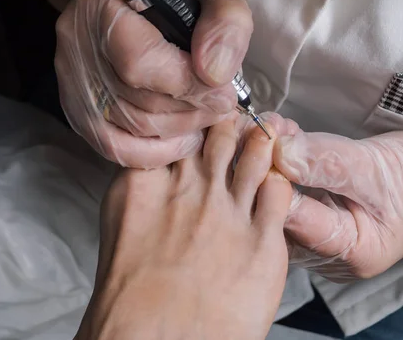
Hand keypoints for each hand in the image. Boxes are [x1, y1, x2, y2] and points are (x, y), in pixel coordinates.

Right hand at [55, 0, 252, 167]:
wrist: (144, 3)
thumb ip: (225, 23)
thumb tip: (214, 74)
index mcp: (103, 4)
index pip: (139, 62)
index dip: (188, 85)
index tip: (224, 90)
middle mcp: (77, 45)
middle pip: (137, 101)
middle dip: (192, 110)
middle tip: (222, 106)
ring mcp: (74, 82)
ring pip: (130, 128)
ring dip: (181, 130)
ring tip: (207, 116)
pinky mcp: (79, 110)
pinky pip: (114, 147)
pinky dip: (156, 152)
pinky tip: (183, 139)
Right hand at [75, 115, 295, 339]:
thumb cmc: (132, 294)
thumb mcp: (121, 221)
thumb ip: (140, 185)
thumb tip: (156, 162)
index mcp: (149, 182)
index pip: (178, 130)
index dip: (192, 115)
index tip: (202, 109)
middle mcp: (191, 190)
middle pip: (218, 134)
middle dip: (229, 117)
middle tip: (237, 111)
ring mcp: (229, 212)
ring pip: (254, 153)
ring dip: (261, 139)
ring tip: (266, 131)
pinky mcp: (263, 240)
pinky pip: (280, 190)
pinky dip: (280, 178)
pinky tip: (278, 178)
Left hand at [273, 130, 402, 281]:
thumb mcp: (376, 165)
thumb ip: (327, 161)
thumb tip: (279, 150)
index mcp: (352, 251)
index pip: (293, 216)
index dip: (270, 177)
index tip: (262, 137)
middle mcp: (329, 255)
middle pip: (279, 213)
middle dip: (264, 166)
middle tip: (258, 126)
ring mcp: (320, 241)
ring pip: (280, 202)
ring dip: (270, 162)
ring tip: (266, 126)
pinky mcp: (316, 223)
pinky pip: (289, 195)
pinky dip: (281, 166)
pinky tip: (277, 138)